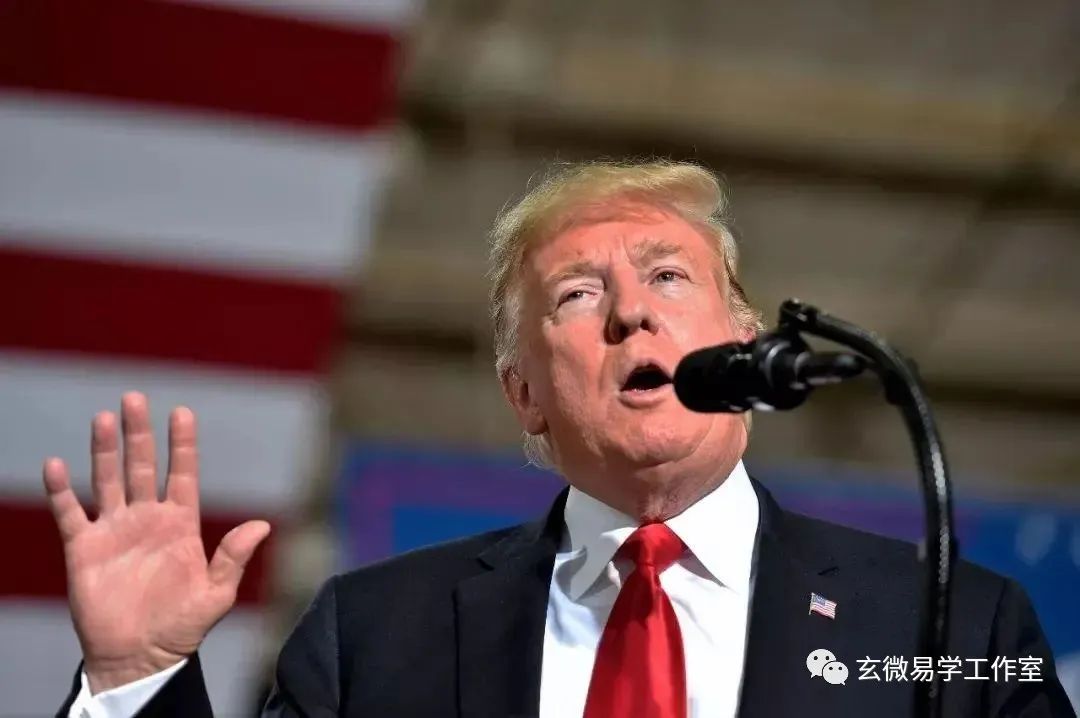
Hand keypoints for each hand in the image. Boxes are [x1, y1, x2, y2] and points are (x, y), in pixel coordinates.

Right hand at [42, 392, 270, 693]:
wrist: (139, 656)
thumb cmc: (182, 627)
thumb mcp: (216, 594)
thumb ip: (234, 558)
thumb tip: (262, 525)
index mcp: (181, 524)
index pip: (183, 473)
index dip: (182, 444)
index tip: (182, 411)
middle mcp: (147, 519)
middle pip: (142, 466)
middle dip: (139, 434)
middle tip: (134, 399)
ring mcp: (115, 530)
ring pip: (107, 480)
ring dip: (103, 451)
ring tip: (102, 418)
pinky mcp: (85, 549)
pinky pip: (70, 513)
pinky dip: (61, 491)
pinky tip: (56, 465)